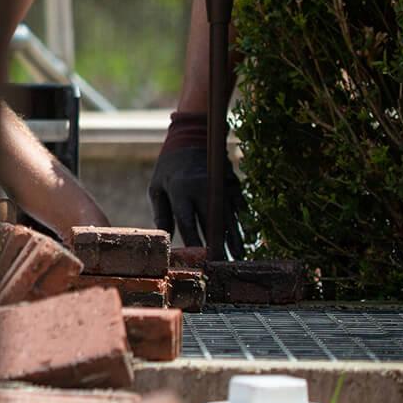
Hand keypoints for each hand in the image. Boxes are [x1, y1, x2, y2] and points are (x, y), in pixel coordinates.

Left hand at [149, 112, 247, 258]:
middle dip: (218, 245)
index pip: (187, 222)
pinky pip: (240, 208)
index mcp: (179, 189)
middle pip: (212, 223)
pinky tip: (246, 239)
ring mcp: (220, 186)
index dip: (194, 242)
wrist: (193, 137)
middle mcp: (202, 189)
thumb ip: (162, 213)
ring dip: (234, 238)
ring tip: (238, 257)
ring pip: (229, 218)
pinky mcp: (233, 184)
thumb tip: (168, 238)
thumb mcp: (157, 187)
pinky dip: (243, 224)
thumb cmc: (169, 167)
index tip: (199, 259)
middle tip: (222, 265)